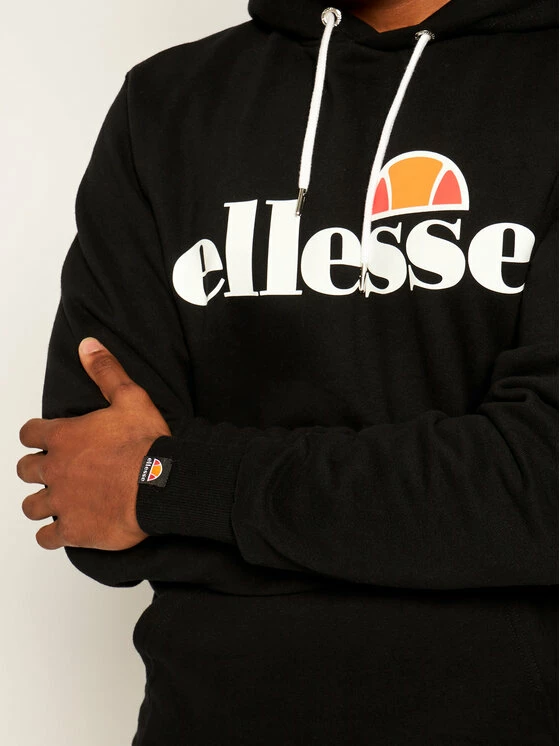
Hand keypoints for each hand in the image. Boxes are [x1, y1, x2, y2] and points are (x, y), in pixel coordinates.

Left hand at [17, 338, 171, 550]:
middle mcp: (55, 470)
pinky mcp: (73, 530)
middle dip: (35, 470)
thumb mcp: (130, 397)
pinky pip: (47, 538)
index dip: (36, 436)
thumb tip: (88, 345)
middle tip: (54, 471)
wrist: (161, 484)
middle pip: (25, 471)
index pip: (29, 434)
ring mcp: (61, 502)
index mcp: (64, 437)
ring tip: (56, 502)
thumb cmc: (146, 443)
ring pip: (31, 507)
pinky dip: (52, 535)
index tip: (45, 440)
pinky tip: (64, 530)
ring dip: (41, 504)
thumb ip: (105, 371)